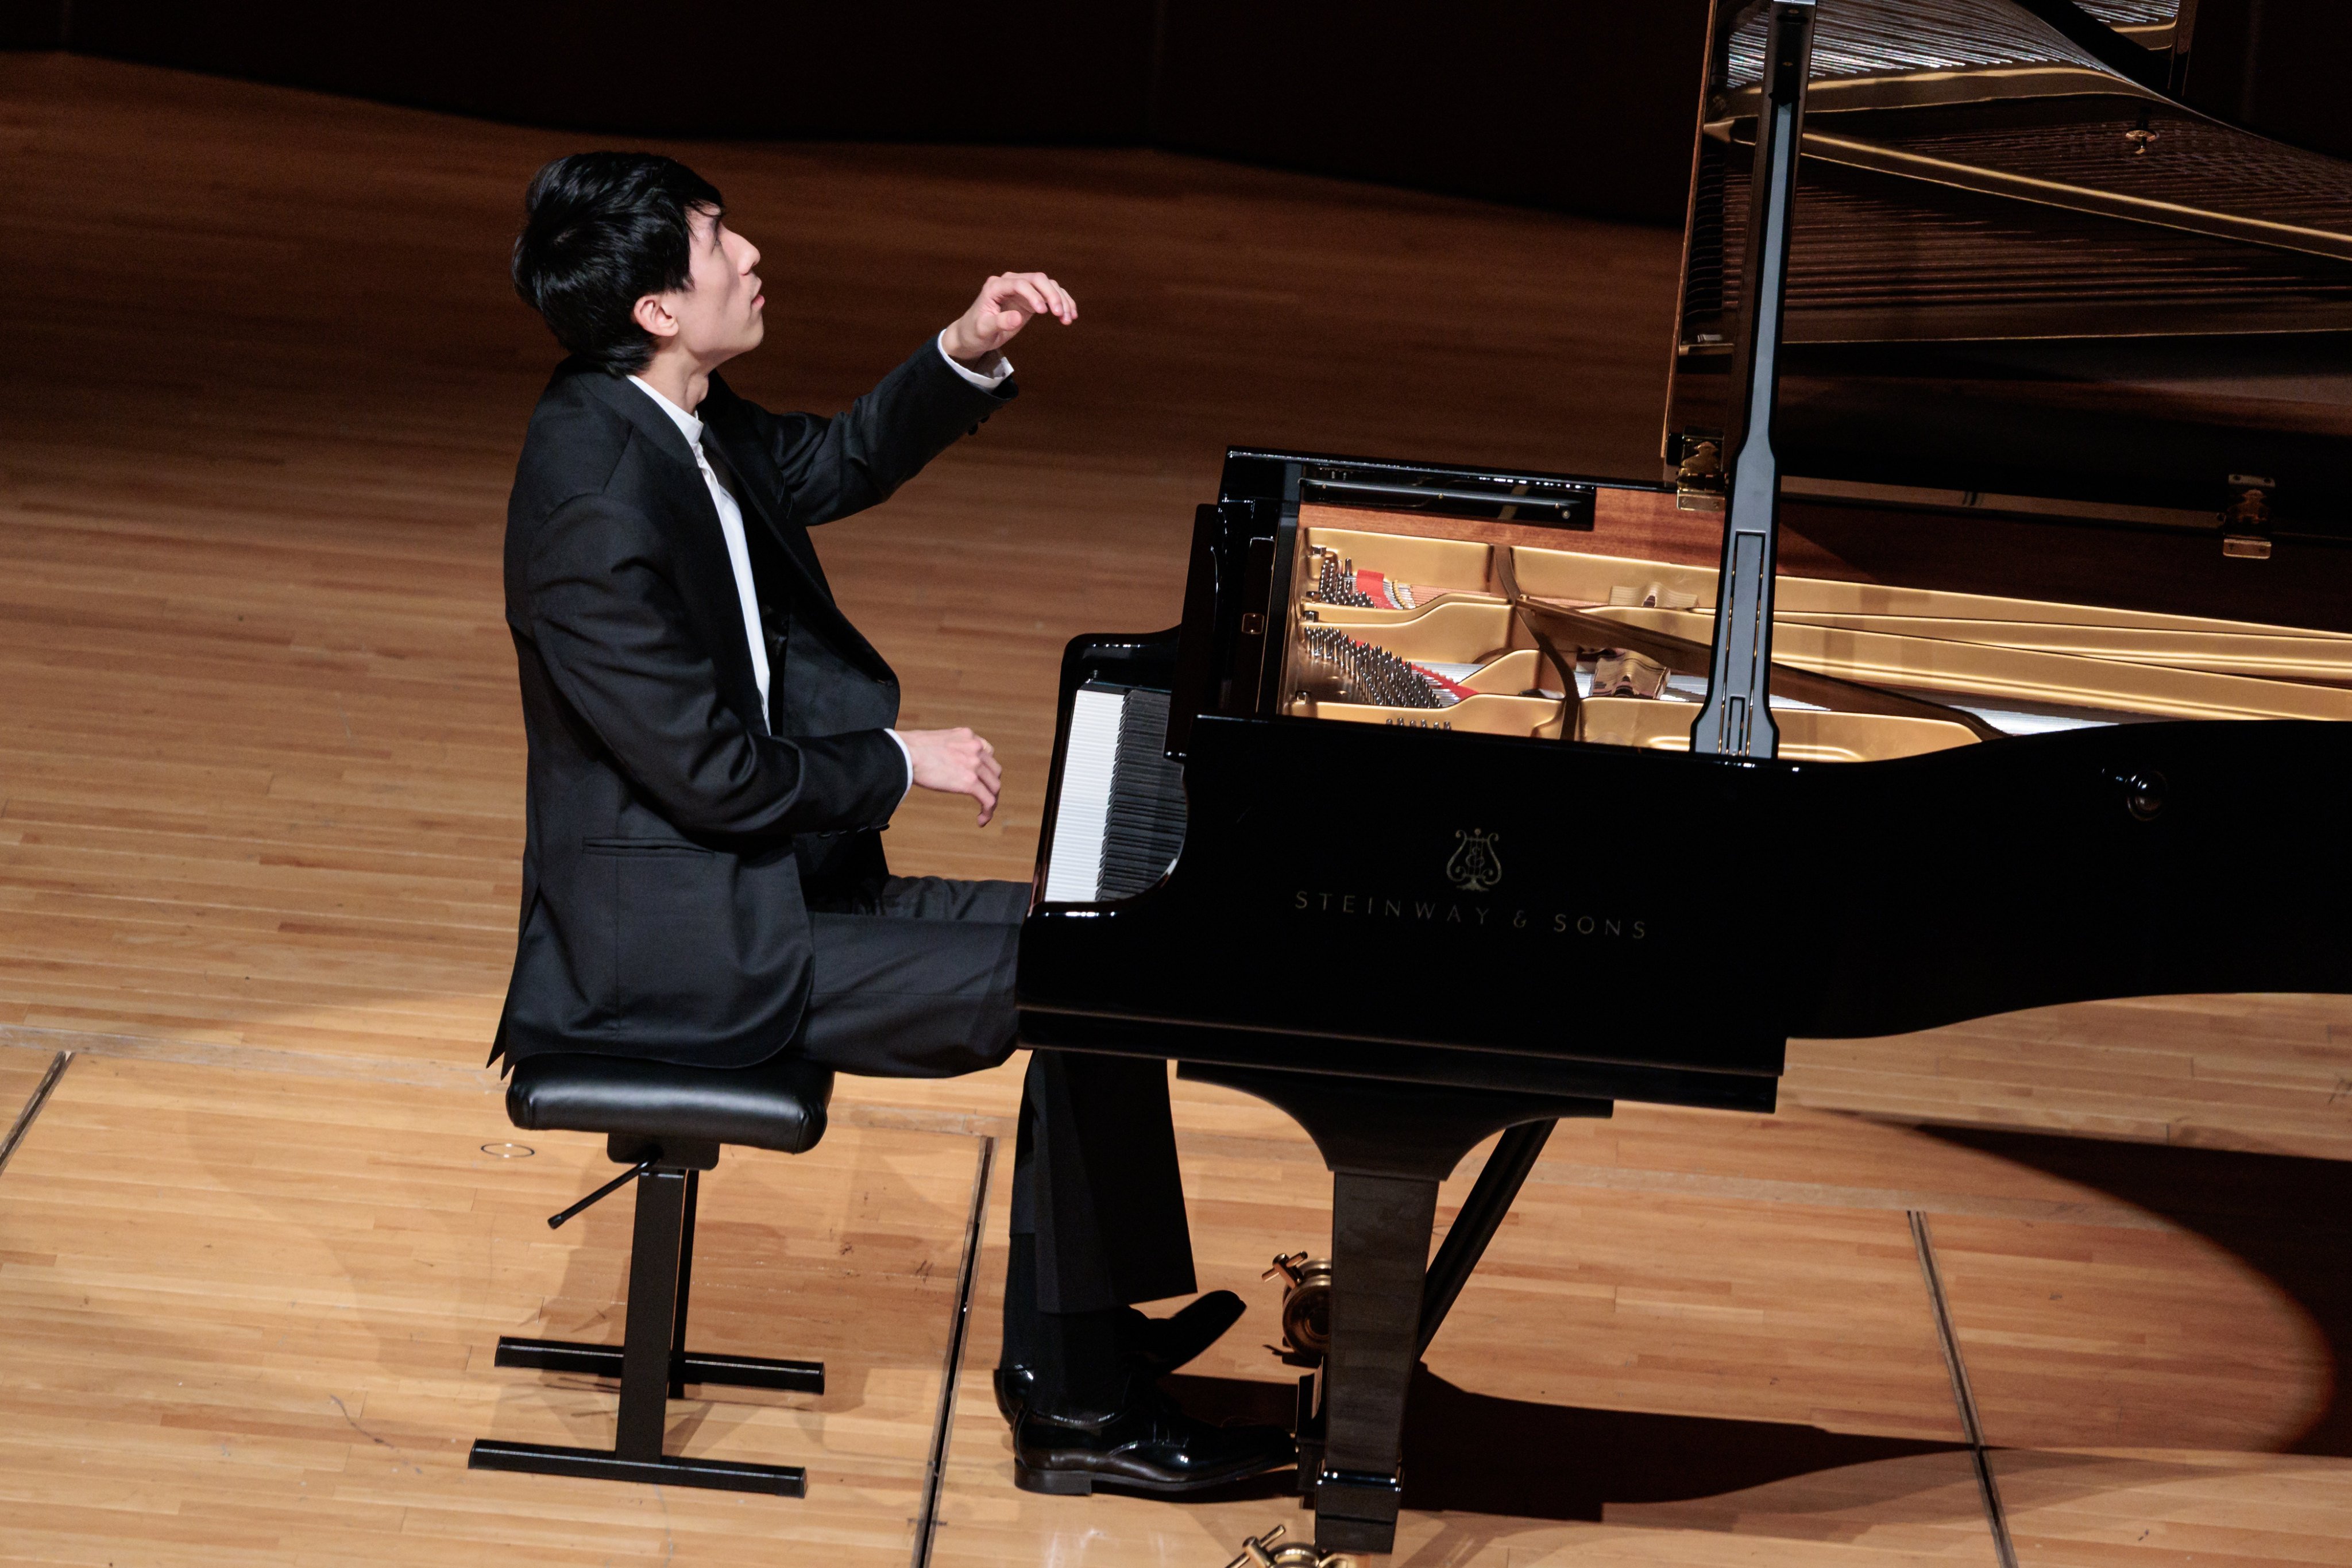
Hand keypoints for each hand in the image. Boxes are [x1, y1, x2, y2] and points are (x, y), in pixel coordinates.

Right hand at [900, 726, 1001, 826]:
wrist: (904, 753)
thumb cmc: (909, 748)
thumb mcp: (936, 740)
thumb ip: (948, 748)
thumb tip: (940, 760)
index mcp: (967, 736)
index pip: (987, 751)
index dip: (985, 767)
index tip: (979, 778)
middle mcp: (975, 747)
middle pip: (994, 770)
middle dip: (990, 785)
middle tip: (982, 797)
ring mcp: (974, 764)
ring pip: (994, 786)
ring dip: (991, 801)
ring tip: (983, 812)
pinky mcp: (969, 781)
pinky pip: (988, 800)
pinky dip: (988, 811)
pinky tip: (981, 820)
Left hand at [939, 271, 1076, 368]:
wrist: (973, 335)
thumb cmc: (974, 331)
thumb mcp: (983, 329)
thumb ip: (999, 322)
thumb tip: (1017, 317)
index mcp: (996, 286)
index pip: (1019, 283)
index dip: (1034, 295)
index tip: (1044, 312)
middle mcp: (1010, 283)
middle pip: (1037, 279)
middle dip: (1052, 295)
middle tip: (1060, 314)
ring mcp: (1022, 289)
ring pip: (1047, 285)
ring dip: (1061, 299)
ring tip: (1068, 319)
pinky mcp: (1030, 298)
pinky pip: (1049, 295)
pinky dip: (1062, 303)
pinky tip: (1069, 316)